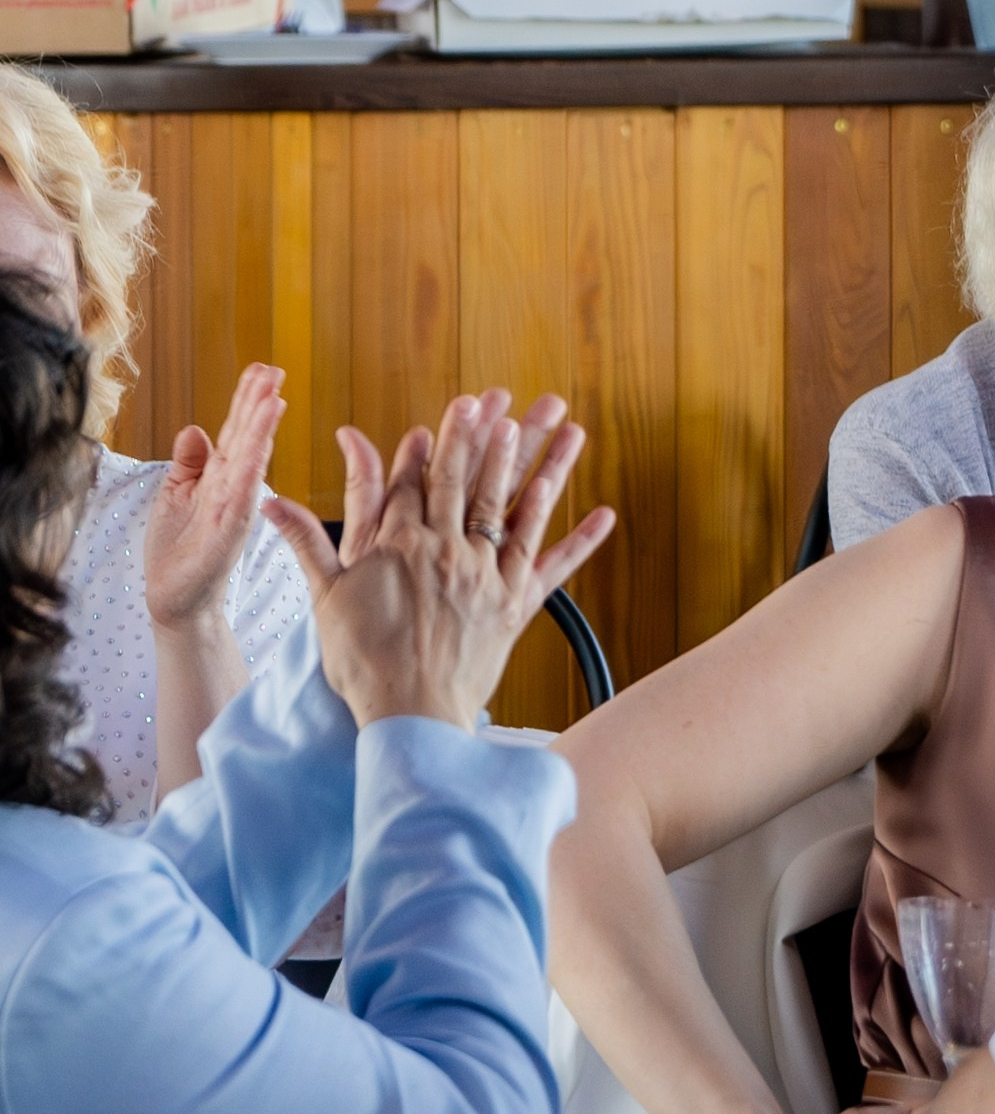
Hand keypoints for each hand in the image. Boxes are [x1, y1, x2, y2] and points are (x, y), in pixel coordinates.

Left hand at [143, 364, 287, 634]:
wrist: (174, 598)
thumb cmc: (177, 550)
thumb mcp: (175, 494)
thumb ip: (188, 462)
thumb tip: (195, 427)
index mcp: (219, 477)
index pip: (236, 431)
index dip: (247, 400)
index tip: (262, 370)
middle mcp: (232, 487)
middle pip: (247, 437)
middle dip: (259, 402)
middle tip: (273, 369)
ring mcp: (233, 506)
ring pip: (251, 458)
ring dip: (262, 426)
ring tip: (273, 394)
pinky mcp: (229, 528)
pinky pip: (244, 489)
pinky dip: (254, 463)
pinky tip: (261, 442)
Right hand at [264, 389, 614, 735]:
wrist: (409, 716)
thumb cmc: (362, 663)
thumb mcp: (326, 597)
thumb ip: (308, 540)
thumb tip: (272, 501)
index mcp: (401, 544)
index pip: (415, 481)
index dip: (429, 447)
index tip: (445, 416)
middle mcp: (447, 550)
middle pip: (467, 479)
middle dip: (484, 433)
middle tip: (501, 397)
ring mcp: (486, 575)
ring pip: (514, 505)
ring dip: (537, 461)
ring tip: (557, 424)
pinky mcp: (515, 606)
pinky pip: (551, 565)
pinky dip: (578, 539)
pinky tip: (603, 514)